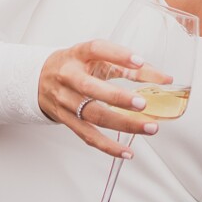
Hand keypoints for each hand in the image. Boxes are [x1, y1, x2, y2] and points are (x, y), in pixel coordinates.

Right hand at [37, 40, 168, 156]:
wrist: (38, 79)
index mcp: (77, 55)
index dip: (117, 55)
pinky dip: (108, 146)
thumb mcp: (96, 58)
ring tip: (148, 127)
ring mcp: (65, 100)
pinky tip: (127, 151)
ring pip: (92, 115)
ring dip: (122, 124)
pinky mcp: (66, 119)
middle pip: (90, 88)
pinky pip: (88, 135)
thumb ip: (128, 65)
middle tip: (143, 103)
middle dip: (118, 97)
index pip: (96, 49)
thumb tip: (163, 78)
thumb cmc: (74, 66)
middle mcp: (68, 76)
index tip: (139, 61)